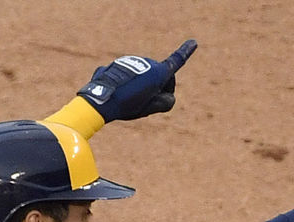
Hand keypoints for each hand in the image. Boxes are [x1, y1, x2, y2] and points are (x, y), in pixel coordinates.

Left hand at [78, 39, 197, 120]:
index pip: (176, 61)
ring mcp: (132, 61)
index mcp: (158, 72)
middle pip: (161, 77)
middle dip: (159, 88)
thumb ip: (165, 103)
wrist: (100, 99)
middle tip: (146, 103)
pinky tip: (121, 94)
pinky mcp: (120, 63)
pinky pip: (131, 76)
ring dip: (143, 86)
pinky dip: (130, 84)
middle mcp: (147, 63)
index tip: (194, 42)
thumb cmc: (127, 105)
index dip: (186, 52)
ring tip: (129, 100)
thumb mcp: (150, 108)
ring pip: (145, 76)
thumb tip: (168, 97)